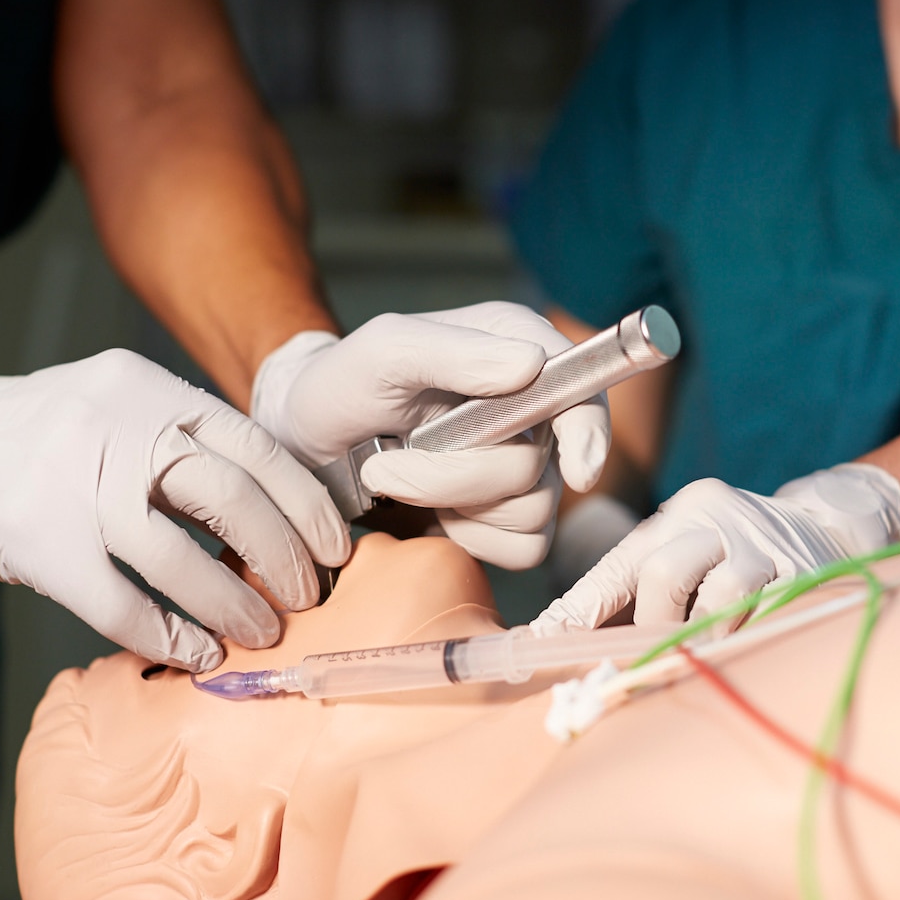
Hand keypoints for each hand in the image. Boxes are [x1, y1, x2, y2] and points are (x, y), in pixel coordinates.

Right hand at [0, 349, 349, 669]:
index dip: (305, 506)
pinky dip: (168, 635)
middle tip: (307, 598)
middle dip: (283, 558)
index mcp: (151, 392)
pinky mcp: (37, 539)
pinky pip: (120, 602)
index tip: (334, 548)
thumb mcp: (118, 406)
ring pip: (181, 557)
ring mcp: (75, 483)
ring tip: (261, 634)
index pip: (256, 448)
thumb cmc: (38, 435)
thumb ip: (182, 443)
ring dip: (234, 605)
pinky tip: (195, 653)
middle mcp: (120, 428)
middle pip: (232, 499)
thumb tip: (269, 516)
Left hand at [251, 302, 610, 569]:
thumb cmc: (345, 381)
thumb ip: (455, 352)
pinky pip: (523, 550)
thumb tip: (531, 366)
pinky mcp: (506, 518)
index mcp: (518, 348)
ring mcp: (524, 467)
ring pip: (533, 514)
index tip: (576, 470)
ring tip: (399, 478)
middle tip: (390, 462)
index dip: (589, 434)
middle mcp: (534, 408)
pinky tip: (432, 512)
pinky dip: (471, 538)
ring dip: (454, 503)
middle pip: (541, 469)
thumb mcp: (386, 350)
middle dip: (457, 475)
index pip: (585, 391)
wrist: (311, 441)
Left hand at [530, 464, 899, 634]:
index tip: (543, 643)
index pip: (619, 563)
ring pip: (718, 603)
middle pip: (665, 574)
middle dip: (654, 625)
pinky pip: (763, 621)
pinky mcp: (806, 575)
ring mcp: (766, 545)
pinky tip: (747, 644)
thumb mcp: (687, 553)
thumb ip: (635, 595)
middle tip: (656, 652)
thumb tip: (570, 648)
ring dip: (706, 638)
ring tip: (711, 645)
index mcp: (683, 510)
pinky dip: (746, 642)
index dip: (580, 607)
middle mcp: (720, 517)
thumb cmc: (735, 556)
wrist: (828, 529)